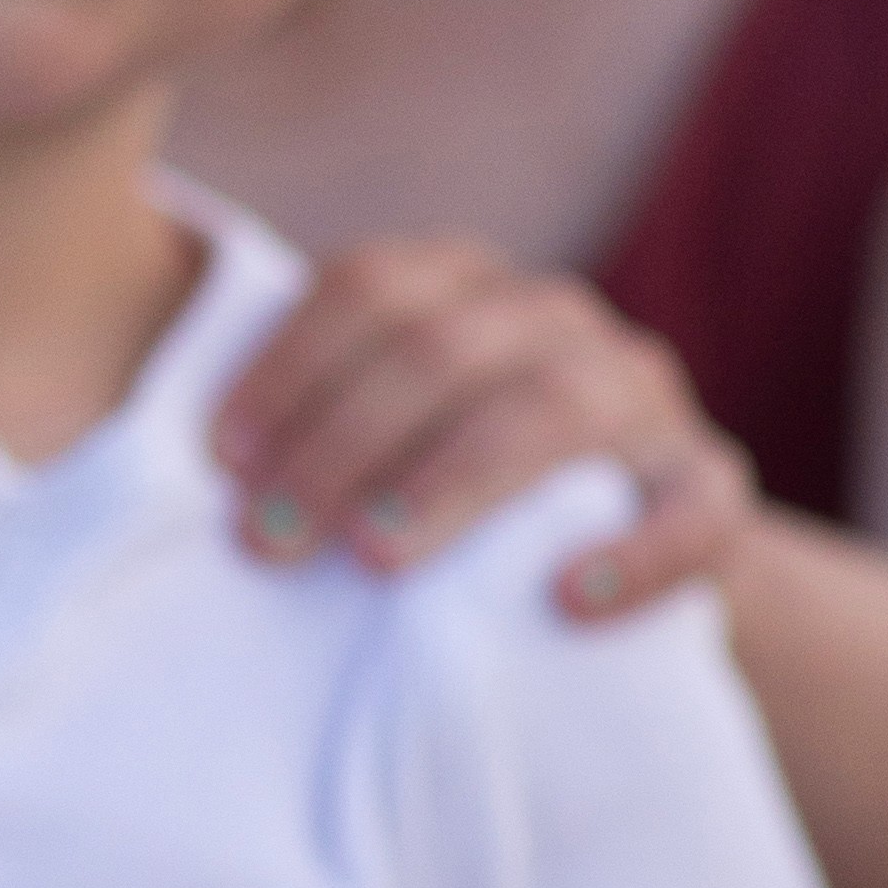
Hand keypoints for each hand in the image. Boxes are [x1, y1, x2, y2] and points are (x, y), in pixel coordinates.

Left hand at [208, 242, 753, 620]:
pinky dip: (632, 554)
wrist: (630, 561)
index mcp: (467, 288)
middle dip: (341, 445)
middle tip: (268, 545)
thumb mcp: (387, 445)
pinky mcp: (712, 490)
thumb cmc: (459, 505)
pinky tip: (563, 601)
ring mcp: (644, 400)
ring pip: (557, 408)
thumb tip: (175, 475)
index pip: (371, 286)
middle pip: (445, 349)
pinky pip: (692, 512)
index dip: (288, 368)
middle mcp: (558, 321)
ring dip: (455, 483)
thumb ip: (315, 429)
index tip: (219, 463)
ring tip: (378, 559)